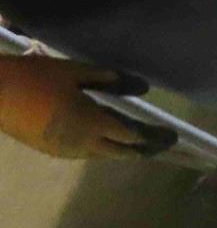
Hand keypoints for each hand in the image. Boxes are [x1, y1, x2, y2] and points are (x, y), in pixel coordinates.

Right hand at [0, 58, 177, 159]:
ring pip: (103, 154)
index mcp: (92, 123)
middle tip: (162, 142)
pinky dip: (101, 147)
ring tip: (138, 141)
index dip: (154, 137)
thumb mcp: (75, 72)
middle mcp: (83, 143)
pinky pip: (85, 153)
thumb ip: (111, 80)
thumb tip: (143, 88)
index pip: (133, 136)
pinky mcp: (51, 151)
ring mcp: (65, 150)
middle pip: (122, 152)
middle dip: (144, 149)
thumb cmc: (34, 77)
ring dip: (122, 149)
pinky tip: (104, 138)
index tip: (172, 135)